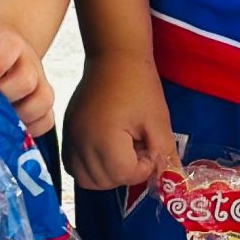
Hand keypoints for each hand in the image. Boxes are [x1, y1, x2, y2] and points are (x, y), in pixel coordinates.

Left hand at [0, 19, 53, 135]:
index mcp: (8, 44)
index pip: (10, 49)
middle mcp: (29, 62)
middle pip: (27, 80)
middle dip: (5, 95)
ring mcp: (39, 81)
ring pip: (44, 99)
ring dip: (21, 114)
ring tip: (1, 119)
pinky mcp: (42, 100)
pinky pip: (48, 119)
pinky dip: (33, 128)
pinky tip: (14, 129)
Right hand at [64, 49, 177, 192]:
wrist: (113, 57)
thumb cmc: (140, 87)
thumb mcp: (158, 121)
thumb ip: (164, 155)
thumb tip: (173, 181)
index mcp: (105, 138)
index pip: (123, 175)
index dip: (142, 168)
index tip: (149, 148)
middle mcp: (81, 142)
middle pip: (102, 181)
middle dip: (124, 173)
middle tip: (137, 151)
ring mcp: (70, 138)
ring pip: (84, 179)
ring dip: (106, 175)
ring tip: (121, 153)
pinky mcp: (66, 133)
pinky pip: (72, 165)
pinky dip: (88, 168)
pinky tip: (105, 152)